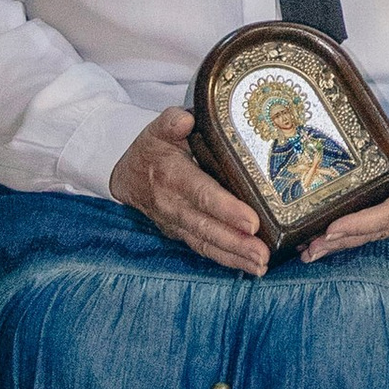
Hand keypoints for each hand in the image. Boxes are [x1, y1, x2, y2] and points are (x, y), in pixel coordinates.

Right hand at [110, 108, 268, 274]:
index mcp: (172, 176)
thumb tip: (185, 120)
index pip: (202, 195)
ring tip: (260, 266)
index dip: (226, 210)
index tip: (251, 221)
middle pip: (207, 227)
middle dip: (235, 243)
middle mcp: (173, 205)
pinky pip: (204, 249)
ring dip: (234, 257)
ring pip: (206, 243)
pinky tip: (250, 268)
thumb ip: (171, 122)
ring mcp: (176, 223)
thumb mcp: (158, 128)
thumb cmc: (151, 149)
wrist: (126, 175)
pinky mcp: (182, 234)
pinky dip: (226, 260)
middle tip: (262, 254)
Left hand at [300, 110, 388, 257]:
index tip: (333, 228)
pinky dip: (351, 236)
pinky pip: (375, 231)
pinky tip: (327, 242)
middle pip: (379, 231)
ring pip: (376, 235)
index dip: (361, 223)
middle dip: (345, 239)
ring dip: (344, 243)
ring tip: (311, 251)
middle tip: (312, 248)